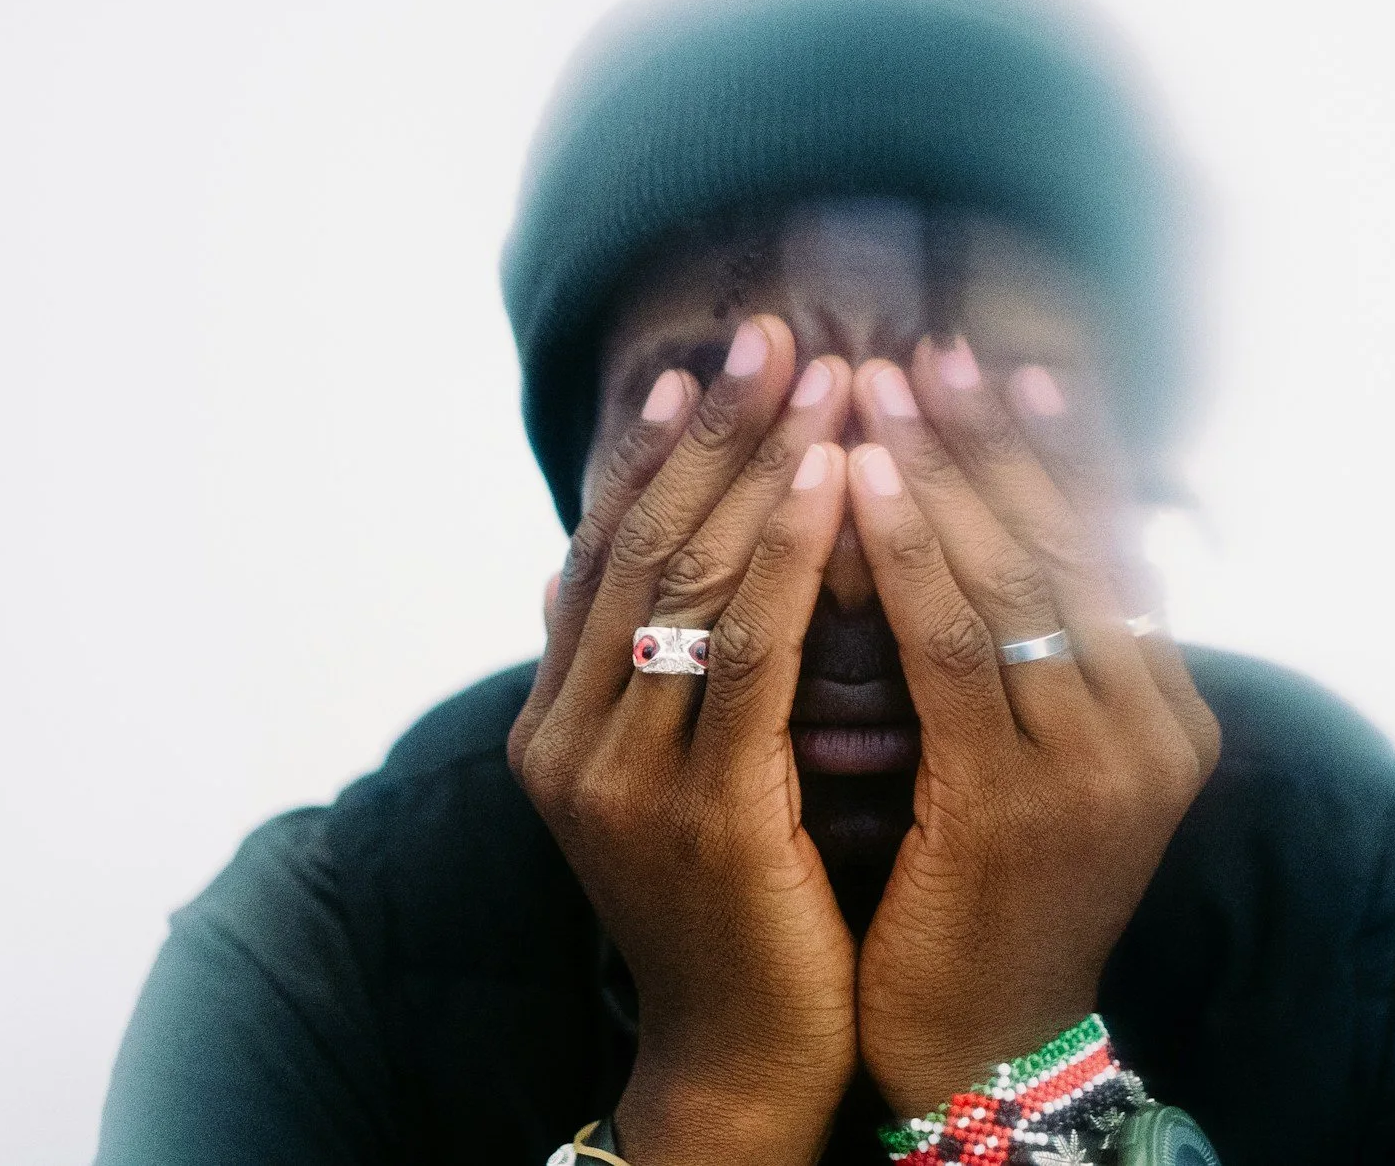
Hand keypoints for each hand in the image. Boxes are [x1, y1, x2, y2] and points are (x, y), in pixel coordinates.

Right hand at [507, 315, 858, 1165]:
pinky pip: (752, 654)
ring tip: (822, 378)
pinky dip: (794, 556)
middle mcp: (570, 741)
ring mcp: (626, 779)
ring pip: (691, 582)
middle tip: (775, 335)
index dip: (652, 451)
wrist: (746, 1059)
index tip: (706, 363)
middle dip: (712, 432)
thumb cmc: (733, 907)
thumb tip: (572, 567)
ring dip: (761, 466)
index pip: (603, 552)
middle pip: (640, 545)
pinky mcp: (705, 812)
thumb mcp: (670, 776)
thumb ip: (632, 675)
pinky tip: (839, 484)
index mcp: (556, 725)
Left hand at [844, 339, 1221, 1120]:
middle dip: (995, 436)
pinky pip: (953, 647)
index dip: (1061, 449)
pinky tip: (863, 483)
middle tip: (929, 348)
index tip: (1007, 364)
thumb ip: (1037, 662)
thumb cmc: (989, 898)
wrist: (979, 1050)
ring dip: (943, 467)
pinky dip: (908, 553)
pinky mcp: (1016, 802)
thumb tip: (1004, 524)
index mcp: (1171, 716)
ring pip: (1014, 578)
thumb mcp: (1036, 766)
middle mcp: (1154, 731)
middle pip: (1070, 543)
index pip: (1115, 548)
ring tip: (880, 384)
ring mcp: (1095, 768)